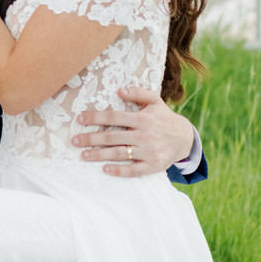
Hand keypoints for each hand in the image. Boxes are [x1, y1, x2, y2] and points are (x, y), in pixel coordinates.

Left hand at [72, 87, 197, 177]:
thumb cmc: (164, 118)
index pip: (114, 117)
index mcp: (143, 118)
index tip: (80, 119)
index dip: (96, 117)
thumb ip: (138, 93)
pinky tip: (105, 169)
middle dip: (91, 138)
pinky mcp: (153, 165)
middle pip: (112, 137)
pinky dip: (119, 171)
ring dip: (99, 155)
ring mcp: (149, 151)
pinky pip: (134, 170)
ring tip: (84, 156)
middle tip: (75, 141)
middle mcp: (145, 135)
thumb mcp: (154, 101)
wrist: (185, 138)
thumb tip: (119, 90)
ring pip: (119, 154)